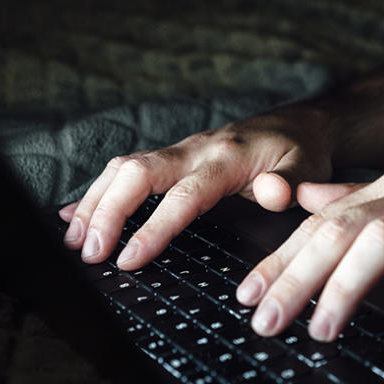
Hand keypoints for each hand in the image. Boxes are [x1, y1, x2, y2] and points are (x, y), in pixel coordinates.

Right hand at [59, 109, 333, 268]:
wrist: (300, 125)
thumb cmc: (303, 152)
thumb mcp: (309, 169)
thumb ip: (291, 185)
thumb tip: (272, 193)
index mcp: (226, 159)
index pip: (182, 196)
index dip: (153, 228)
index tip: (129, 258)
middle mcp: (194, 151)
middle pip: (136, 174)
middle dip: (107, 212)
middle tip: (89, 254)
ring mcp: (179, 152)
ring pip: (123, 170)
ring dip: (95, 203)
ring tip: (75, 242)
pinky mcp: (172, 158)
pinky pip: (126, 171)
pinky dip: (98, 193)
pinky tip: (74, 217)